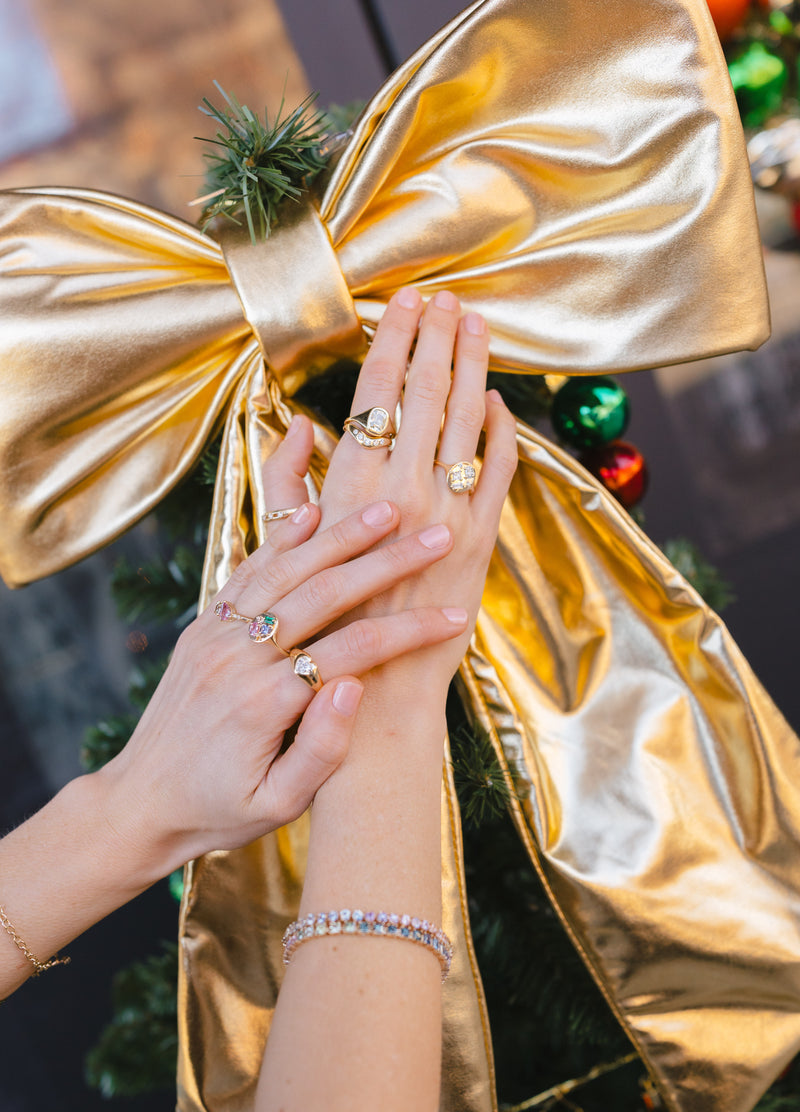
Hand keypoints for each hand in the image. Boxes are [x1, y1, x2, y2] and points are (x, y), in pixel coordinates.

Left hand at [96, 431, 468, 883]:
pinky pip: (246, 573)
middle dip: (387, 562)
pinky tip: (312, 511)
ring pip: (286, 569)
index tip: (458, 617)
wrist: (141, 801)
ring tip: (389, 509)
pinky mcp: (202, 627)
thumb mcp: (277, 806)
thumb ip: (321, 751)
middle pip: (325, 593)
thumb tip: (355, 687)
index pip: (355, 651)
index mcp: (265, 703)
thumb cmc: (220, 812)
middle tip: (437, 536)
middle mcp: (238, 658)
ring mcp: (215, 636)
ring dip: (340, 535)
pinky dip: (281, 540)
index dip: (411, 631)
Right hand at [265, 287, 517, 692]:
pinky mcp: (481, 543)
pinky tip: (498, 404)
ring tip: (477, 326)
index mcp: (351, 485)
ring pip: (466, 421)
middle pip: (427, 392)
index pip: (378, 390)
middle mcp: (404, 490)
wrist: (375, 692)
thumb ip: (287, 486)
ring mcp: (449, 514)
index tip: (406, 298)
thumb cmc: (319, 627)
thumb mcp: (287, 552)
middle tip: (448, 296)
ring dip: (473, 367)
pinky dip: (501, 433)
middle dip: (439, 336)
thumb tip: (298, 429)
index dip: (395, 337)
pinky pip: (500, 472)